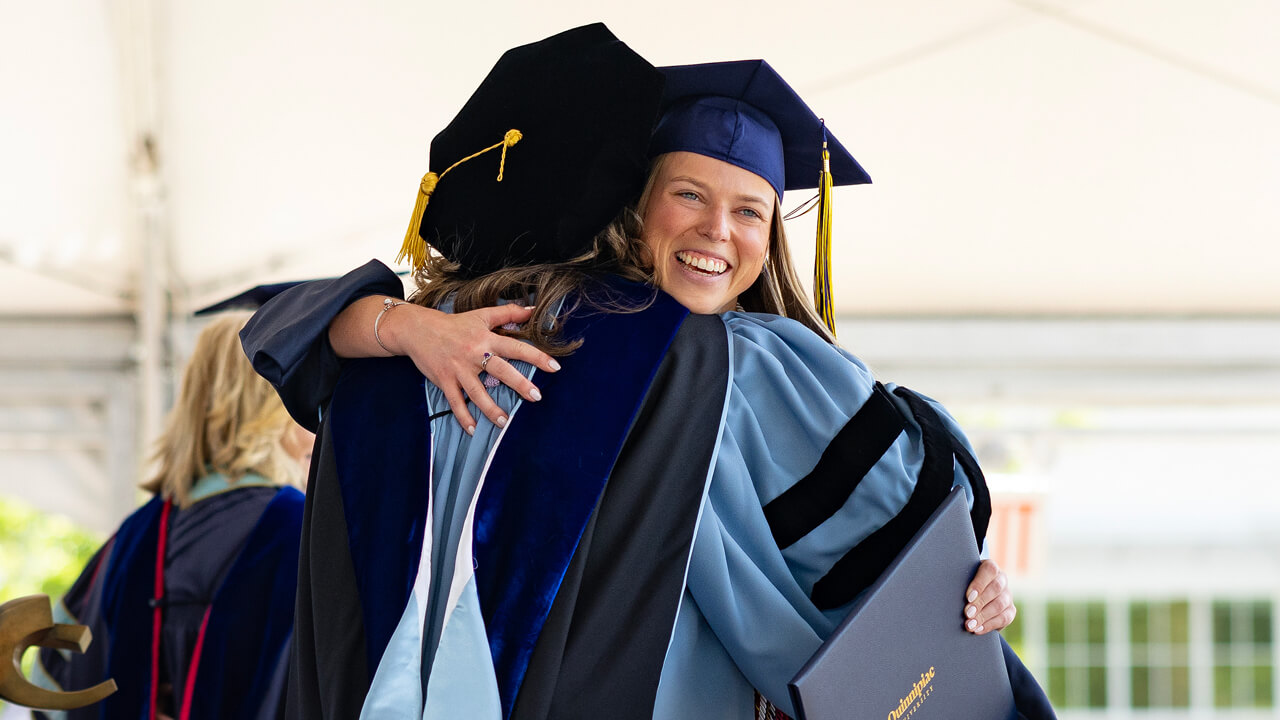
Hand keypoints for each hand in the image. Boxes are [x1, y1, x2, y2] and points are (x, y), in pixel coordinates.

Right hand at [386, 303, 559, 433]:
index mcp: (486, 338)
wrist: (419, 329)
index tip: (554, 367)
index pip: (516, 347)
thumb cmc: (454, 324)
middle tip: (536, 397)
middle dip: (519, 384)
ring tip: (504, 422)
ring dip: (491, 408)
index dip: (537, 356)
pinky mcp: (444, 381)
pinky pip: (455, 402)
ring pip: (477, 392)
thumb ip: (508, 313)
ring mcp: (459, 370)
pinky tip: (473, 429)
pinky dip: (463, 417)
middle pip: (501, 370)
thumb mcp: (481, 315)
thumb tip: (533, 310)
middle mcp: (474, 354)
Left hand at [963, 558, 1015, 634]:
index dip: (979, 584)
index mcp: (990, 567)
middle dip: (980, 602)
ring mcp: (1007, 595)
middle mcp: (1001, 579)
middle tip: (967, 613)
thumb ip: (958, 581)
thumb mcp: (962, 579)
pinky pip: (1004, 618)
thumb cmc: (963, 584)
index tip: (968, 597)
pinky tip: (978, 629)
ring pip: (1000, 604)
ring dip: (983, 616)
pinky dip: (989, 625)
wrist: (975, 596)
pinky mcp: (1010, 610)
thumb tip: (945, 591)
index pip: (989, 570)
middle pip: (996, 588)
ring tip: (970, 624)